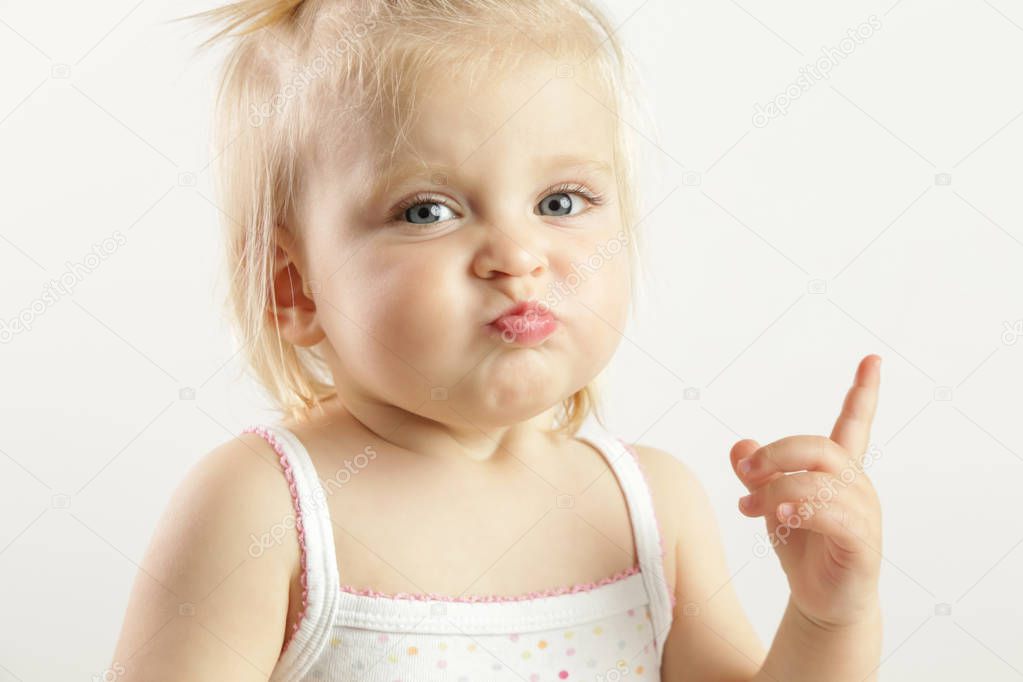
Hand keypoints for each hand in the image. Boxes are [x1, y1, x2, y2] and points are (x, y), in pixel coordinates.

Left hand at [730, 354, 882, 628]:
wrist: (822, 601)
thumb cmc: (803, 548)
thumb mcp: (771, 506)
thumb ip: (757, 476)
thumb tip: (738, 445)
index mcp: (838, 471)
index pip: (855, 424)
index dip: (864, 393)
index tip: (872, 360)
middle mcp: (856, 486)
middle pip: (819, 446)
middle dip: (776, 453)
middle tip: (745, 472)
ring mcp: (863, 513)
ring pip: (818, 481)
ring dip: (776, 490)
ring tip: (749, 509)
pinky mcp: (862, 542)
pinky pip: (834, 514)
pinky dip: (803, 510)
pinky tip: (783, 517)